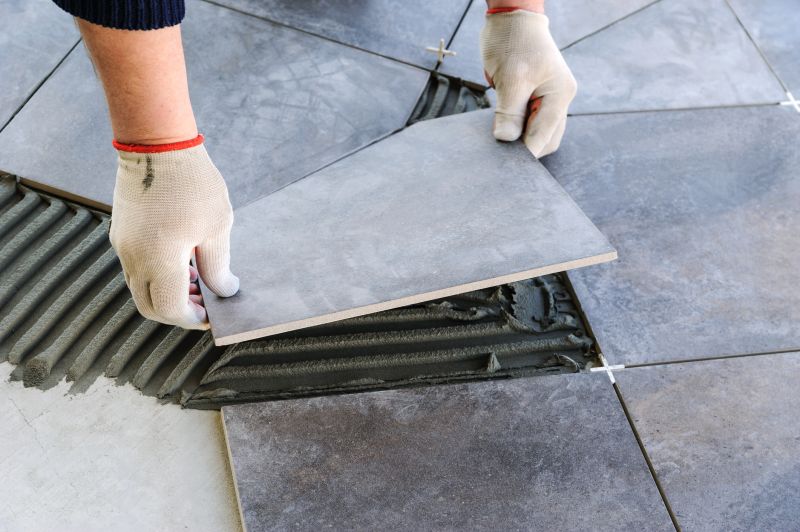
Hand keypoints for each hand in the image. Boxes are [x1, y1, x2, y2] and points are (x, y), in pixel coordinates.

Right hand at [109, 137, 238, 328]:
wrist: (157, 144)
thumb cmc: (191, 182)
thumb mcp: (216, 227)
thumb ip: (218, 266)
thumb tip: (224, 290)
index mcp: (158, 260)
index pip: (169, 309)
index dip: (191, 318)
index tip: (211, 314)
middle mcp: (134, 257)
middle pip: (149, 306)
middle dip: (177, 311)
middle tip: (203, 302)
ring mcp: (123, 245)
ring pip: (140, 287)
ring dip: (166, 292)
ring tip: (197, 279)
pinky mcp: (122, 233)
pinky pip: (136, 267)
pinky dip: (157, 274)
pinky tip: (182, 260)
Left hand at [480, 8, 576, 156]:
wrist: (511, 19)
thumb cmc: (513, 41)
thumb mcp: (511, 78)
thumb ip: (510, 112)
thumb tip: (506, 140)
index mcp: (560, 95)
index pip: (544, 136)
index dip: (525, 152)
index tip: (505, 164)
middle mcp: (559, 100)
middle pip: (545, 140)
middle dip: (524, 148)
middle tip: (499, 152)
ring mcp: (549, 100)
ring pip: (538, 133)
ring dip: (520, 139)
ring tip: (500, 137)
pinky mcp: (535, 99)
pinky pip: (529, 123)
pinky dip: (517, 129)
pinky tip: (503, 129)